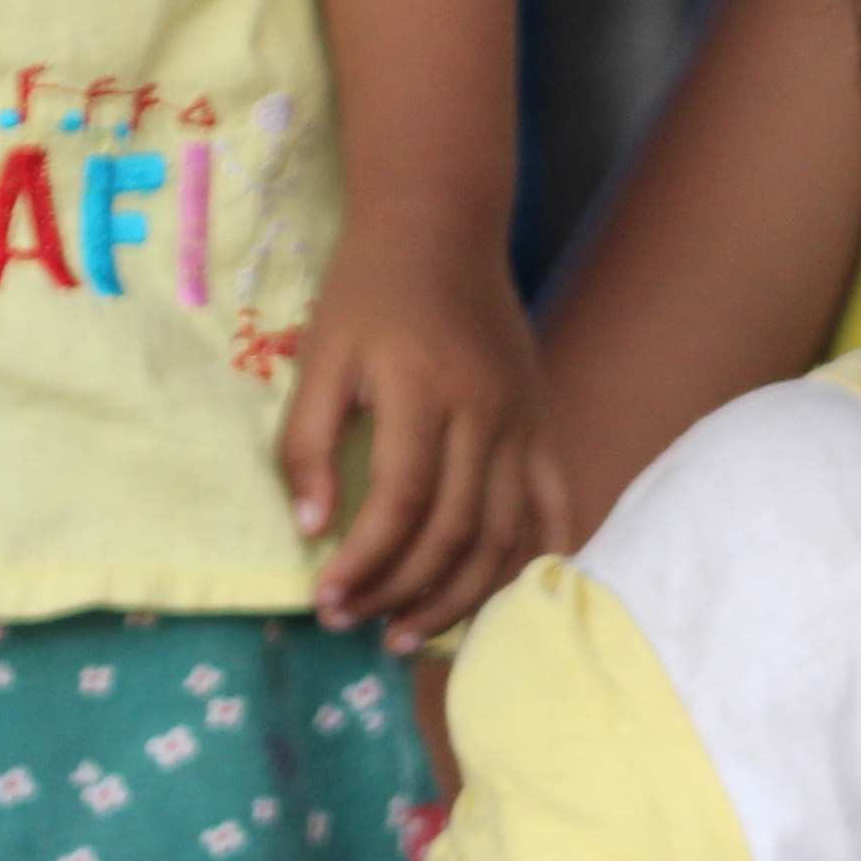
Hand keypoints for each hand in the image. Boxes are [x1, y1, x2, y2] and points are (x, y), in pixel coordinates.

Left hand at [280, 228, 576, 657]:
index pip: (401, 502)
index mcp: (422, 390)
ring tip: (411, 632)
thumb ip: (307, 440)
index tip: (325, 599)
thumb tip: (311, 527)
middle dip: (402, 590)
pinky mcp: (542, 426)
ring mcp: (524, 423)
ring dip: (460, 596)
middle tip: (356, 624)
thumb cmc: (368, 289)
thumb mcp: (320, 353)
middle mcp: (485, 413)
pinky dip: (535, 560)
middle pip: (454, 531)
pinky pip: (553, 508)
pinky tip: (503, 600)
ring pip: (505, 534)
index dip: (364, 562)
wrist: (442, 227)